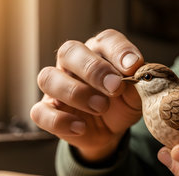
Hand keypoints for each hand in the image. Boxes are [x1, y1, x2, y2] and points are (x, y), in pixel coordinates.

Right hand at [31, 29, 143, 161]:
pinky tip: (81, 127)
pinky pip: (40, 112)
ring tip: (101, 107)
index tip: (133, 67)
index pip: (105, 40)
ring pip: (48, 78)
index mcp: (99, 52)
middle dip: (93, 69)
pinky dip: (60, 120)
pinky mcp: (47, 111)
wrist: (111, 131)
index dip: (119, 51)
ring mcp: (56, 87)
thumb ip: (138, 84)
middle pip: (69, 51)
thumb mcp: (137, 95)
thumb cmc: (122, 104)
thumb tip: (138, 74)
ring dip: (75, 92)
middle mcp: (73, 64)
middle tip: (115, 87)